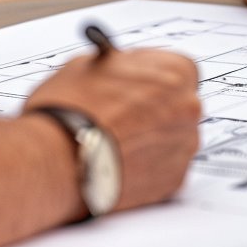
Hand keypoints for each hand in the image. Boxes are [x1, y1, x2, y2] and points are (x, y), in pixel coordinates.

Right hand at [24, 47, 200, 210]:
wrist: (57, 159)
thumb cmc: (70, 108)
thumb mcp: (89, 65)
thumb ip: (119, 67)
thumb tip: (119, 70)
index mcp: (175, 72)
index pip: (177, 70)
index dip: (153, 79)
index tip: (136, 85)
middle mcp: (188, 109)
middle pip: (178, 105)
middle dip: (155, 110)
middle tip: (124, 116)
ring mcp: (184, 147)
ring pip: (172, 139)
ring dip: (151, 140)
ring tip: (114, 143)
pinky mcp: (173, 182)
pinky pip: (164, 168)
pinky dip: (146, 167)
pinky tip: (118, 163)